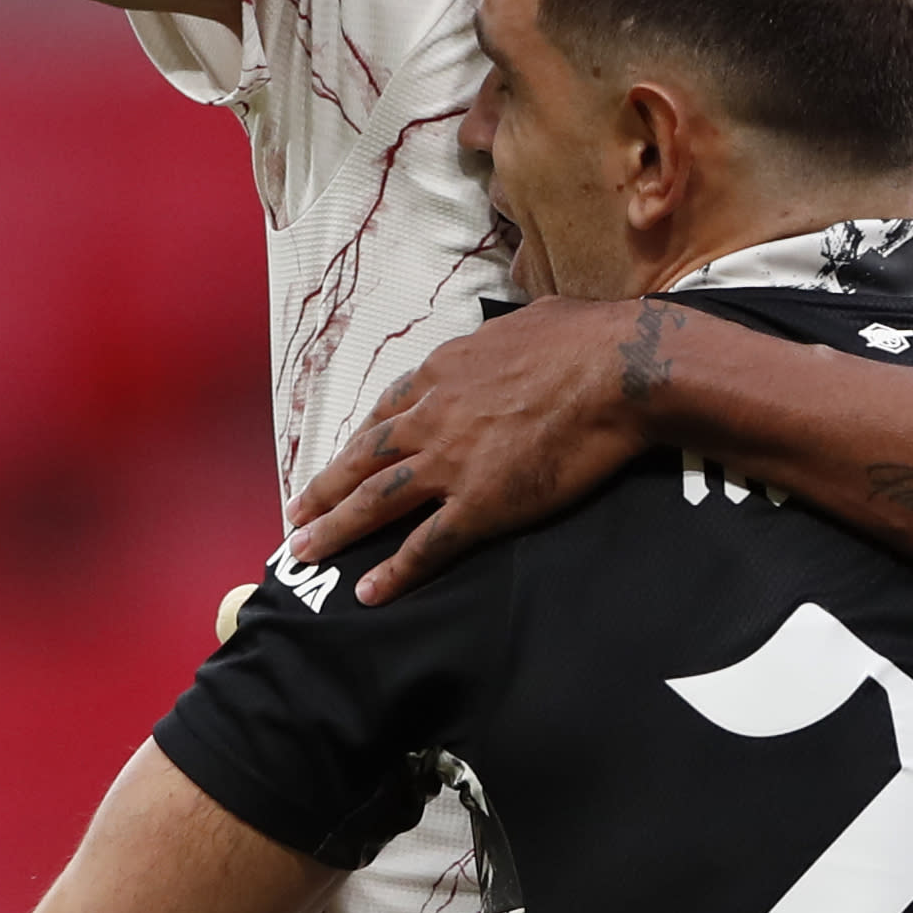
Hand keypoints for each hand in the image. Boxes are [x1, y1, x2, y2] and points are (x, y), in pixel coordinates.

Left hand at [282, 296, 683, 603]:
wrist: (617, 368)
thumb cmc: (585, 336)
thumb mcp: (526, 321)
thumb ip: (503, 339)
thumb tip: (515, 334)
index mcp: (443, 372)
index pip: (386, 411)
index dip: (358, 439)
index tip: (341, 456)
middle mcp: (432, 416)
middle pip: (363, 458)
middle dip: (324, 487)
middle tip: (295, 511)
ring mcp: (451, 461)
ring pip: (376, 501)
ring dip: (336, 528)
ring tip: (304, 551)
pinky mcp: (480, 503)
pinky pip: (427, 544)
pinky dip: (394, 571)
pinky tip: (369, 592)